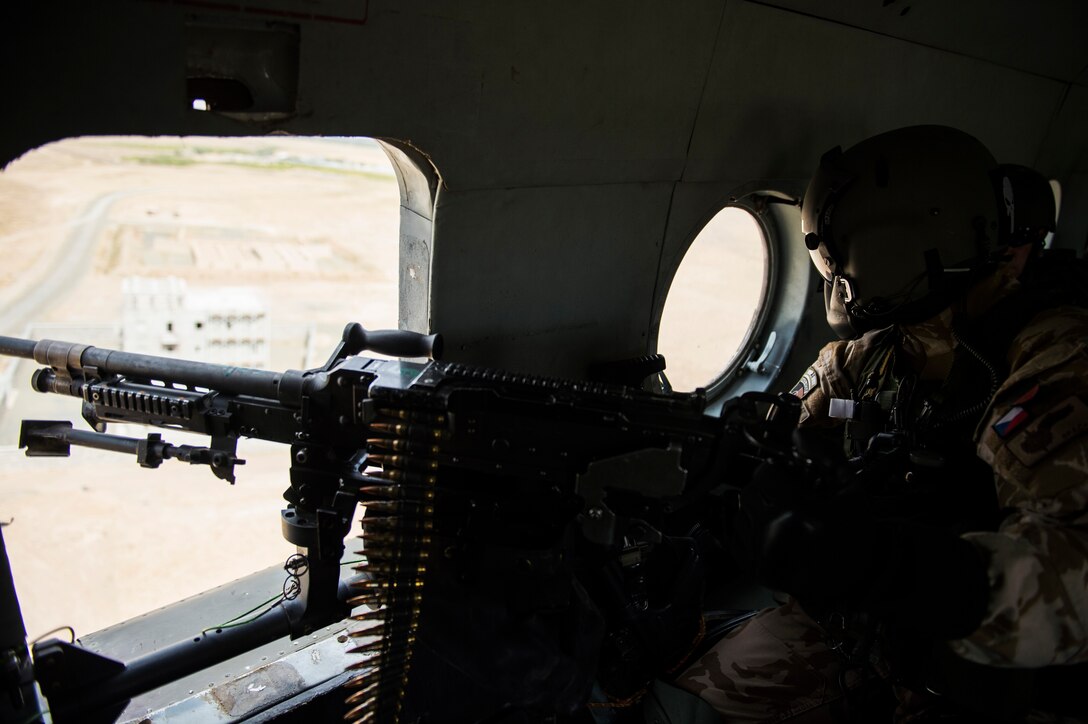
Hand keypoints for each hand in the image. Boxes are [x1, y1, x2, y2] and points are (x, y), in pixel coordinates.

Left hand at [732, 460, 989, 637]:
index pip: (765, 472)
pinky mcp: (754, 570)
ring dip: (759, 509)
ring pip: (742, 513)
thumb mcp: (850, 489)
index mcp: (794, 511)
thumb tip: (796, 433)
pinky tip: (774, 534)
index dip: (780, 471)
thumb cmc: (856, 533)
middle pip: (751, 492)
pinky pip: (738, 538)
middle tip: (790, 497)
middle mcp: (769, 534)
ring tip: (784, 517)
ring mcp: (758, 555)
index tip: (794, 479)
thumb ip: (824, 456)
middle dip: (769, 489)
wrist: (858, 581)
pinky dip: (752, 531)